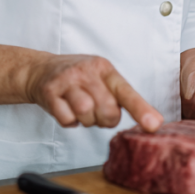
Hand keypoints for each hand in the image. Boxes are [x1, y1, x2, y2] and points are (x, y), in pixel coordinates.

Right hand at [24, 53, 163, 131]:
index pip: (127, 92)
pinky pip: (67, 119)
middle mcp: (87, 72)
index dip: (141, 110)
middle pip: (107, 109)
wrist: (40, 70)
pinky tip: (67, 110)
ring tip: (82, 111)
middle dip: (105, 119)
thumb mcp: (100, 77)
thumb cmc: (78, 78)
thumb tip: (147, 121)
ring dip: (87, 121)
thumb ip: (119, 95)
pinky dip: (69, 122)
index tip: (154, 125)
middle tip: (98, 113)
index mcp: (105, 68)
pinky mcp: (50, 92)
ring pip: (86, 113)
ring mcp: (67, 81)